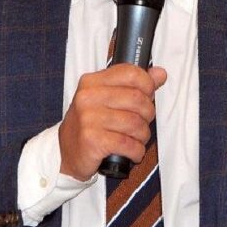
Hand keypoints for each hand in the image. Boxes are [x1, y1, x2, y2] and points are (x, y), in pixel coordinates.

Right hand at [59, 64, 167, 179]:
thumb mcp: (107, 98)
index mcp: (91, 82)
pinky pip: (129, 144)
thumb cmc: (90, 124)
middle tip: (140, 123)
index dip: (147, 85)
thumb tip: (159, 74)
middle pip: (138, 99)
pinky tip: (131, 152)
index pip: (131, 74)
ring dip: (142, 136)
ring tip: (134, 139)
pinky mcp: (92, 140)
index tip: (147, 96)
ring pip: (136, 124)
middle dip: (147, 115)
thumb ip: (133, 85)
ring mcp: (88, 118)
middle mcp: (88, 97)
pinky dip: (136, 151)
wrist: (66, 152)